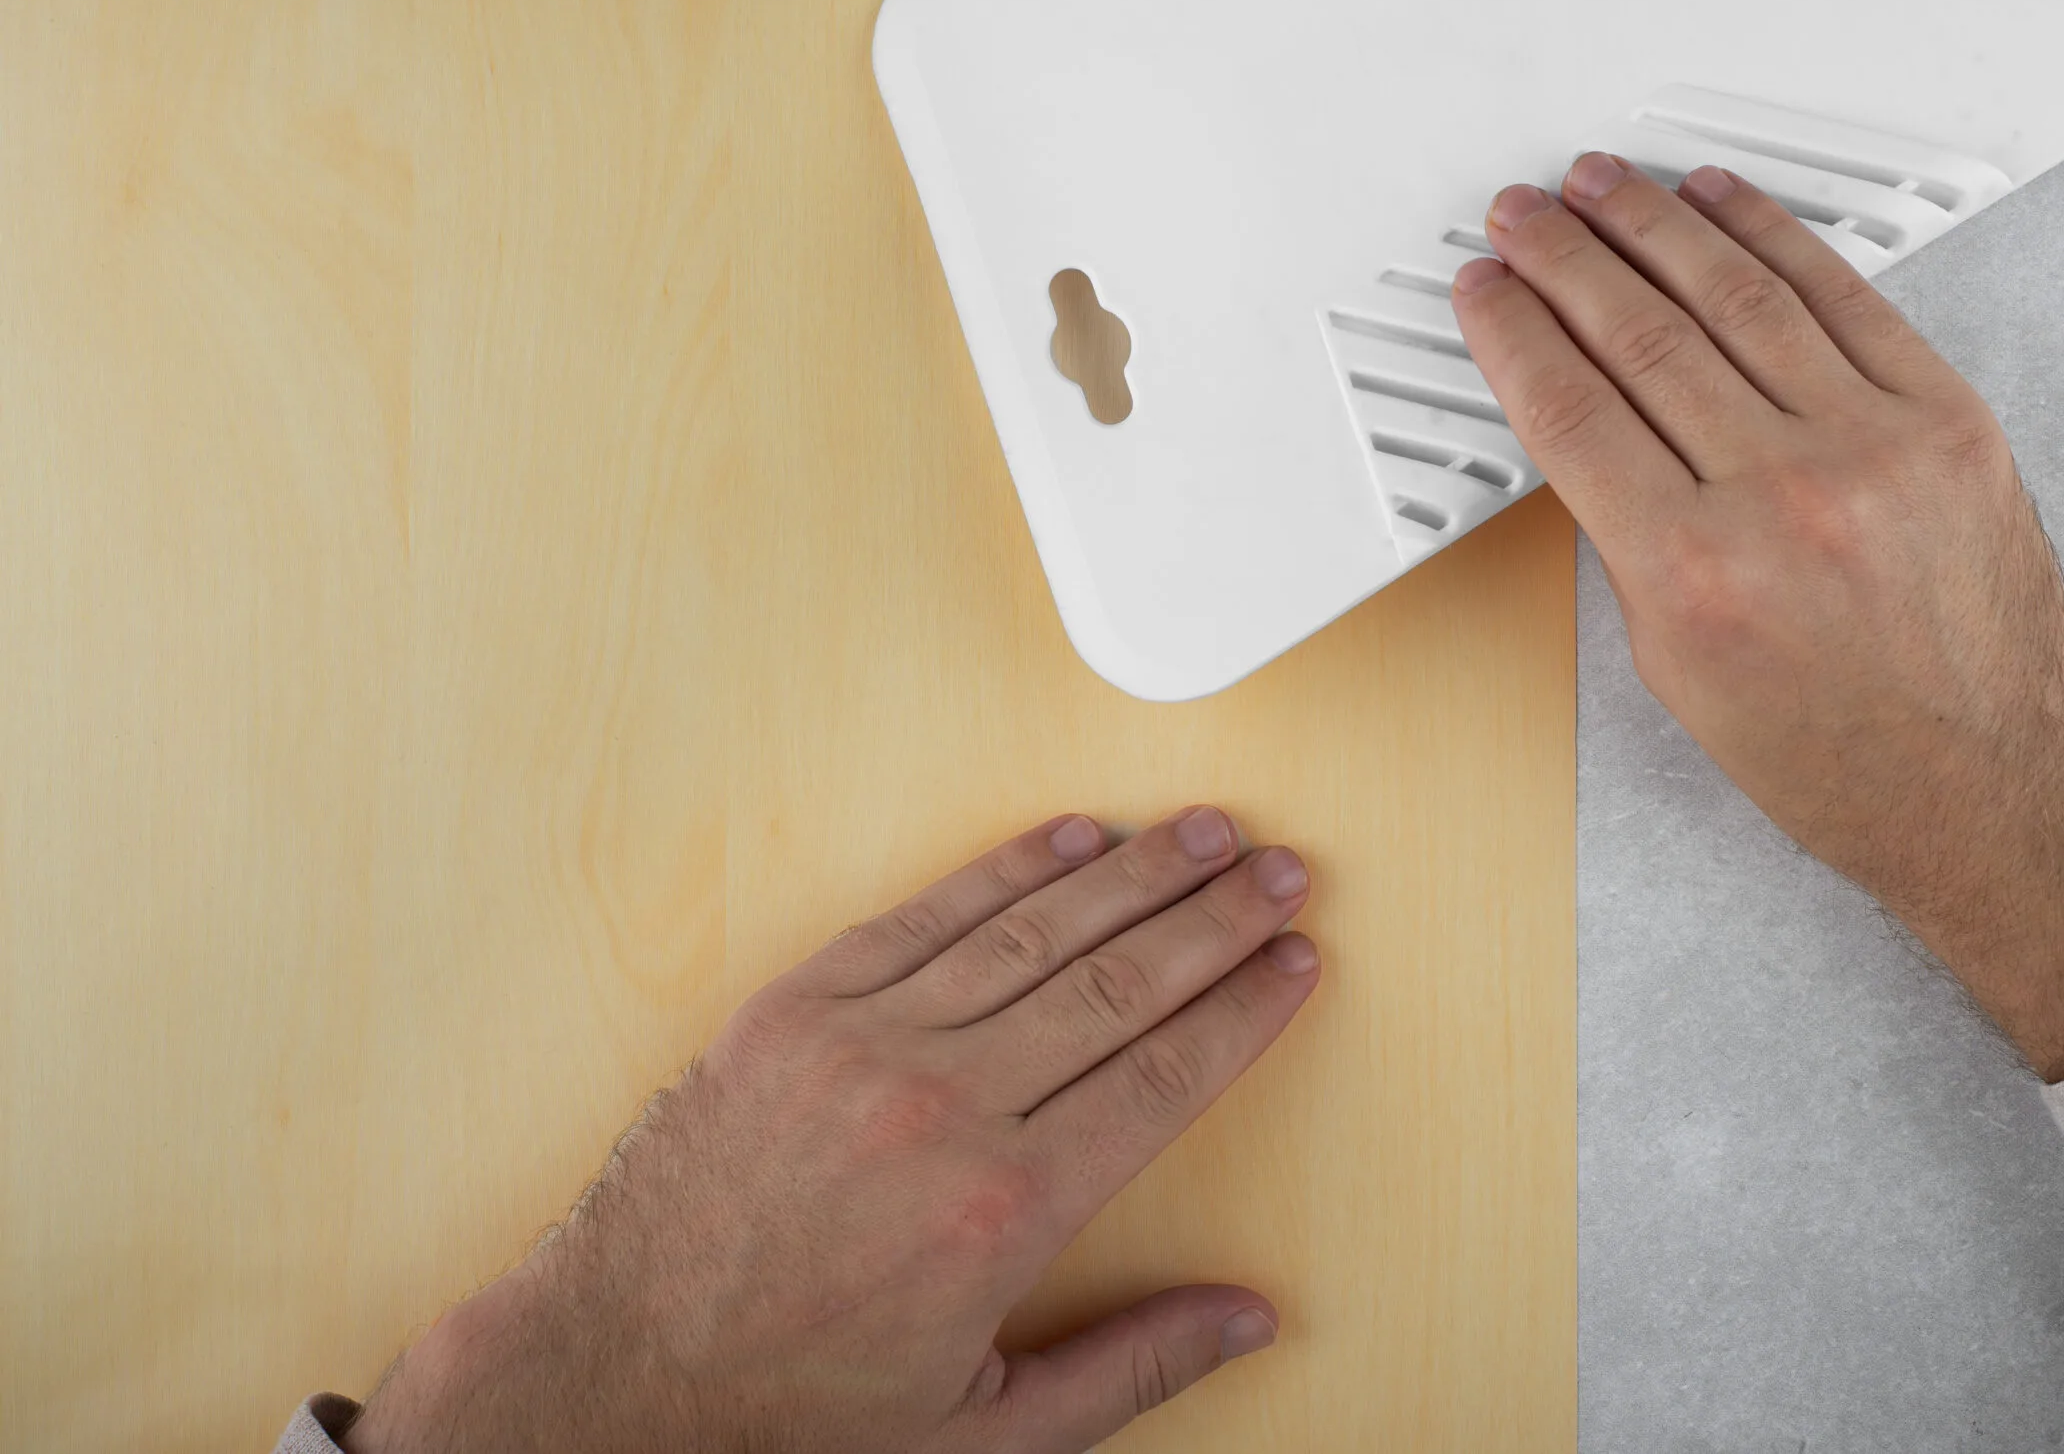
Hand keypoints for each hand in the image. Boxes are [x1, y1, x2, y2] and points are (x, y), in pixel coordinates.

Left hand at [344, 807, 1319, 1453]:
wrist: (608, 1380)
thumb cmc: (792, 1414)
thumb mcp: (984, 1434)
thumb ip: (1130, 1368)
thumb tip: (1248, 1319)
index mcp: (1002, 1212)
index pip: (1163, 1077)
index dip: (1242, 1010)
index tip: (1295, 960)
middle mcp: (940, 1107)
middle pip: (1118, 983)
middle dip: (1214, 919)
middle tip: (1281, 868)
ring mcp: (860, 1046)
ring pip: (1030, 932)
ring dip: (1131, 874)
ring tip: (1202, 831)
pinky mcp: (791, 1013)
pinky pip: (921, 917)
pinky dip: (1002, 872)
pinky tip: (1066, 840)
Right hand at [1453, 155, 2063, 1077]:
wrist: (1992, 786)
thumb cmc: (1840, 755)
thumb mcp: (1678, 670)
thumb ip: (1632, 537)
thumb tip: (1593, 420)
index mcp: (1694, 574)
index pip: (1570, 410)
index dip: (1514, 333)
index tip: (1487, 291)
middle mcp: (1783, 498)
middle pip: (1640, 335)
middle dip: (1566, 259)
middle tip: (1526, 215)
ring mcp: (1874, 450)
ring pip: (1736, 296)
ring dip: (1654, 225)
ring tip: (1605, 185)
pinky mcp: (1948, 420)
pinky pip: (1843, 299)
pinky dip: (1773, 238)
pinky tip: (1724, 204)